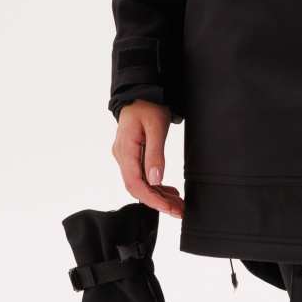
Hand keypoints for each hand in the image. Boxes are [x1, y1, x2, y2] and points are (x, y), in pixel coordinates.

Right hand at [112, 99, 184, 218]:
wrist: (142, 90)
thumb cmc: (148, 105)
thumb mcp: (156, 127)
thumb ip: (155, 154)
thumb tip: (156, 180)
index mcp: (125, 150)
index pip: (134, 183)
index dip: (151, 199)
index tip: (168, 208)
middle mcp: (122, 155)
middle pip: (137, 187)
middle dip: (158, 202)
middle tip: (178, 211)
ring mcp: (126, 156)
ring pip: (141, 183)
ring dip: (158, 195)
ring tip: (178, 204)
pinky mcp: (133, 154)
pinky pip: (142, 175)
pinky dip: (156, 185)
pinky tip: (169, 192)